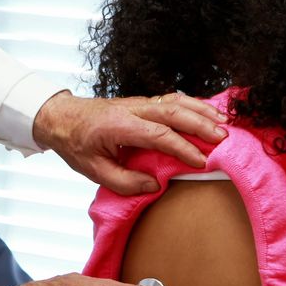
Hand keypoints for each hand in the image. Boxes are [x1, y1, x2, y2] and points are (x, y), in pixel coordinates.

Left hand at [32, 91, 227, 194]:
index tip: (201, 162)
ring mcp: (138, 102)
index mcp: (119, 126)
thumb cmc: (76, 144)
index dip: (182, 148)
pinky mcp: (142, 102)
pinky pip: (172, 100)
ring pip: (175, 101)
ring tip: (224, 123)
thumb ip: (124, 182)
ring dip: (202, 110)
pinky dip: (193, 104)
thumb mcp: (93, 170)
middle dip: (201, 124)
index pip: (158, 135)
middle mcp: (132, 109)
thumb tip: (155, 185)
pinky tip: (208, 112)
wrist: (61, 117)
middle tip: (224, 139)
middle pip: (173, 111)